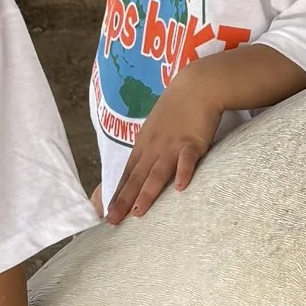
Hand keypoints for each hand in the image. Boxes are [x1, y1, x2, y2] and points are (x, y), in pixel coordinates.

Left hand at [104, 80, 227, 222]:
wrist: (197, 86)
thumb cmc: (178, 107)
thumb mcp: (156, 127)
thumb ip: (151, 147)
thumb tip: (143, 166)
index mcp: (144, 145)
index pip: (127, 174)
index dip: (118, 194)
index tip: (108, 212)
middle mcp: (154, 148)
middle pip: (137, 177)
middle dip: (124, 200)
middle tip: (113, 220)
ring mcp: (173, 145)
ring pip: (157, 173)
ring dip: (147, 193)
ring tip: (139, 213)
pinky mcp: (193, 142)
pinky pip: (187, 159)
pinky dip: (183, 172)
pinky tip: (181, 188)